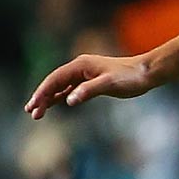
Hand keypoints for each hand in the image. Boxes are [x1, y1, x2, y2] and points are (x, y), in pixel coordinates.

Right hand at [25, 53, 155, 118]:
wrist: (147, 72)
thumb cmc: (130, 78)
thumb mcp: (109, 85)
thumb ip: (88, 91)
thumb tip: (68, 101)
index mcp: (80, 65)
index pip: (55, 79)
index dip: (42, 92)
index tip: (33, 106)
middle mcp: (80, 67)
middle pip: (55, 82)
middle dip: (42, 97)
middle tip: (31, 113)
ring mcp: (86, 73)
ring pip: (62, 86)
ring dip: (50, 98)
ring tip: (37, 112)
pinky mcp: (92, 80)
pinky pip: (71, 88)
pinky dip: (62, 96)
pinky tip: (55, 104)